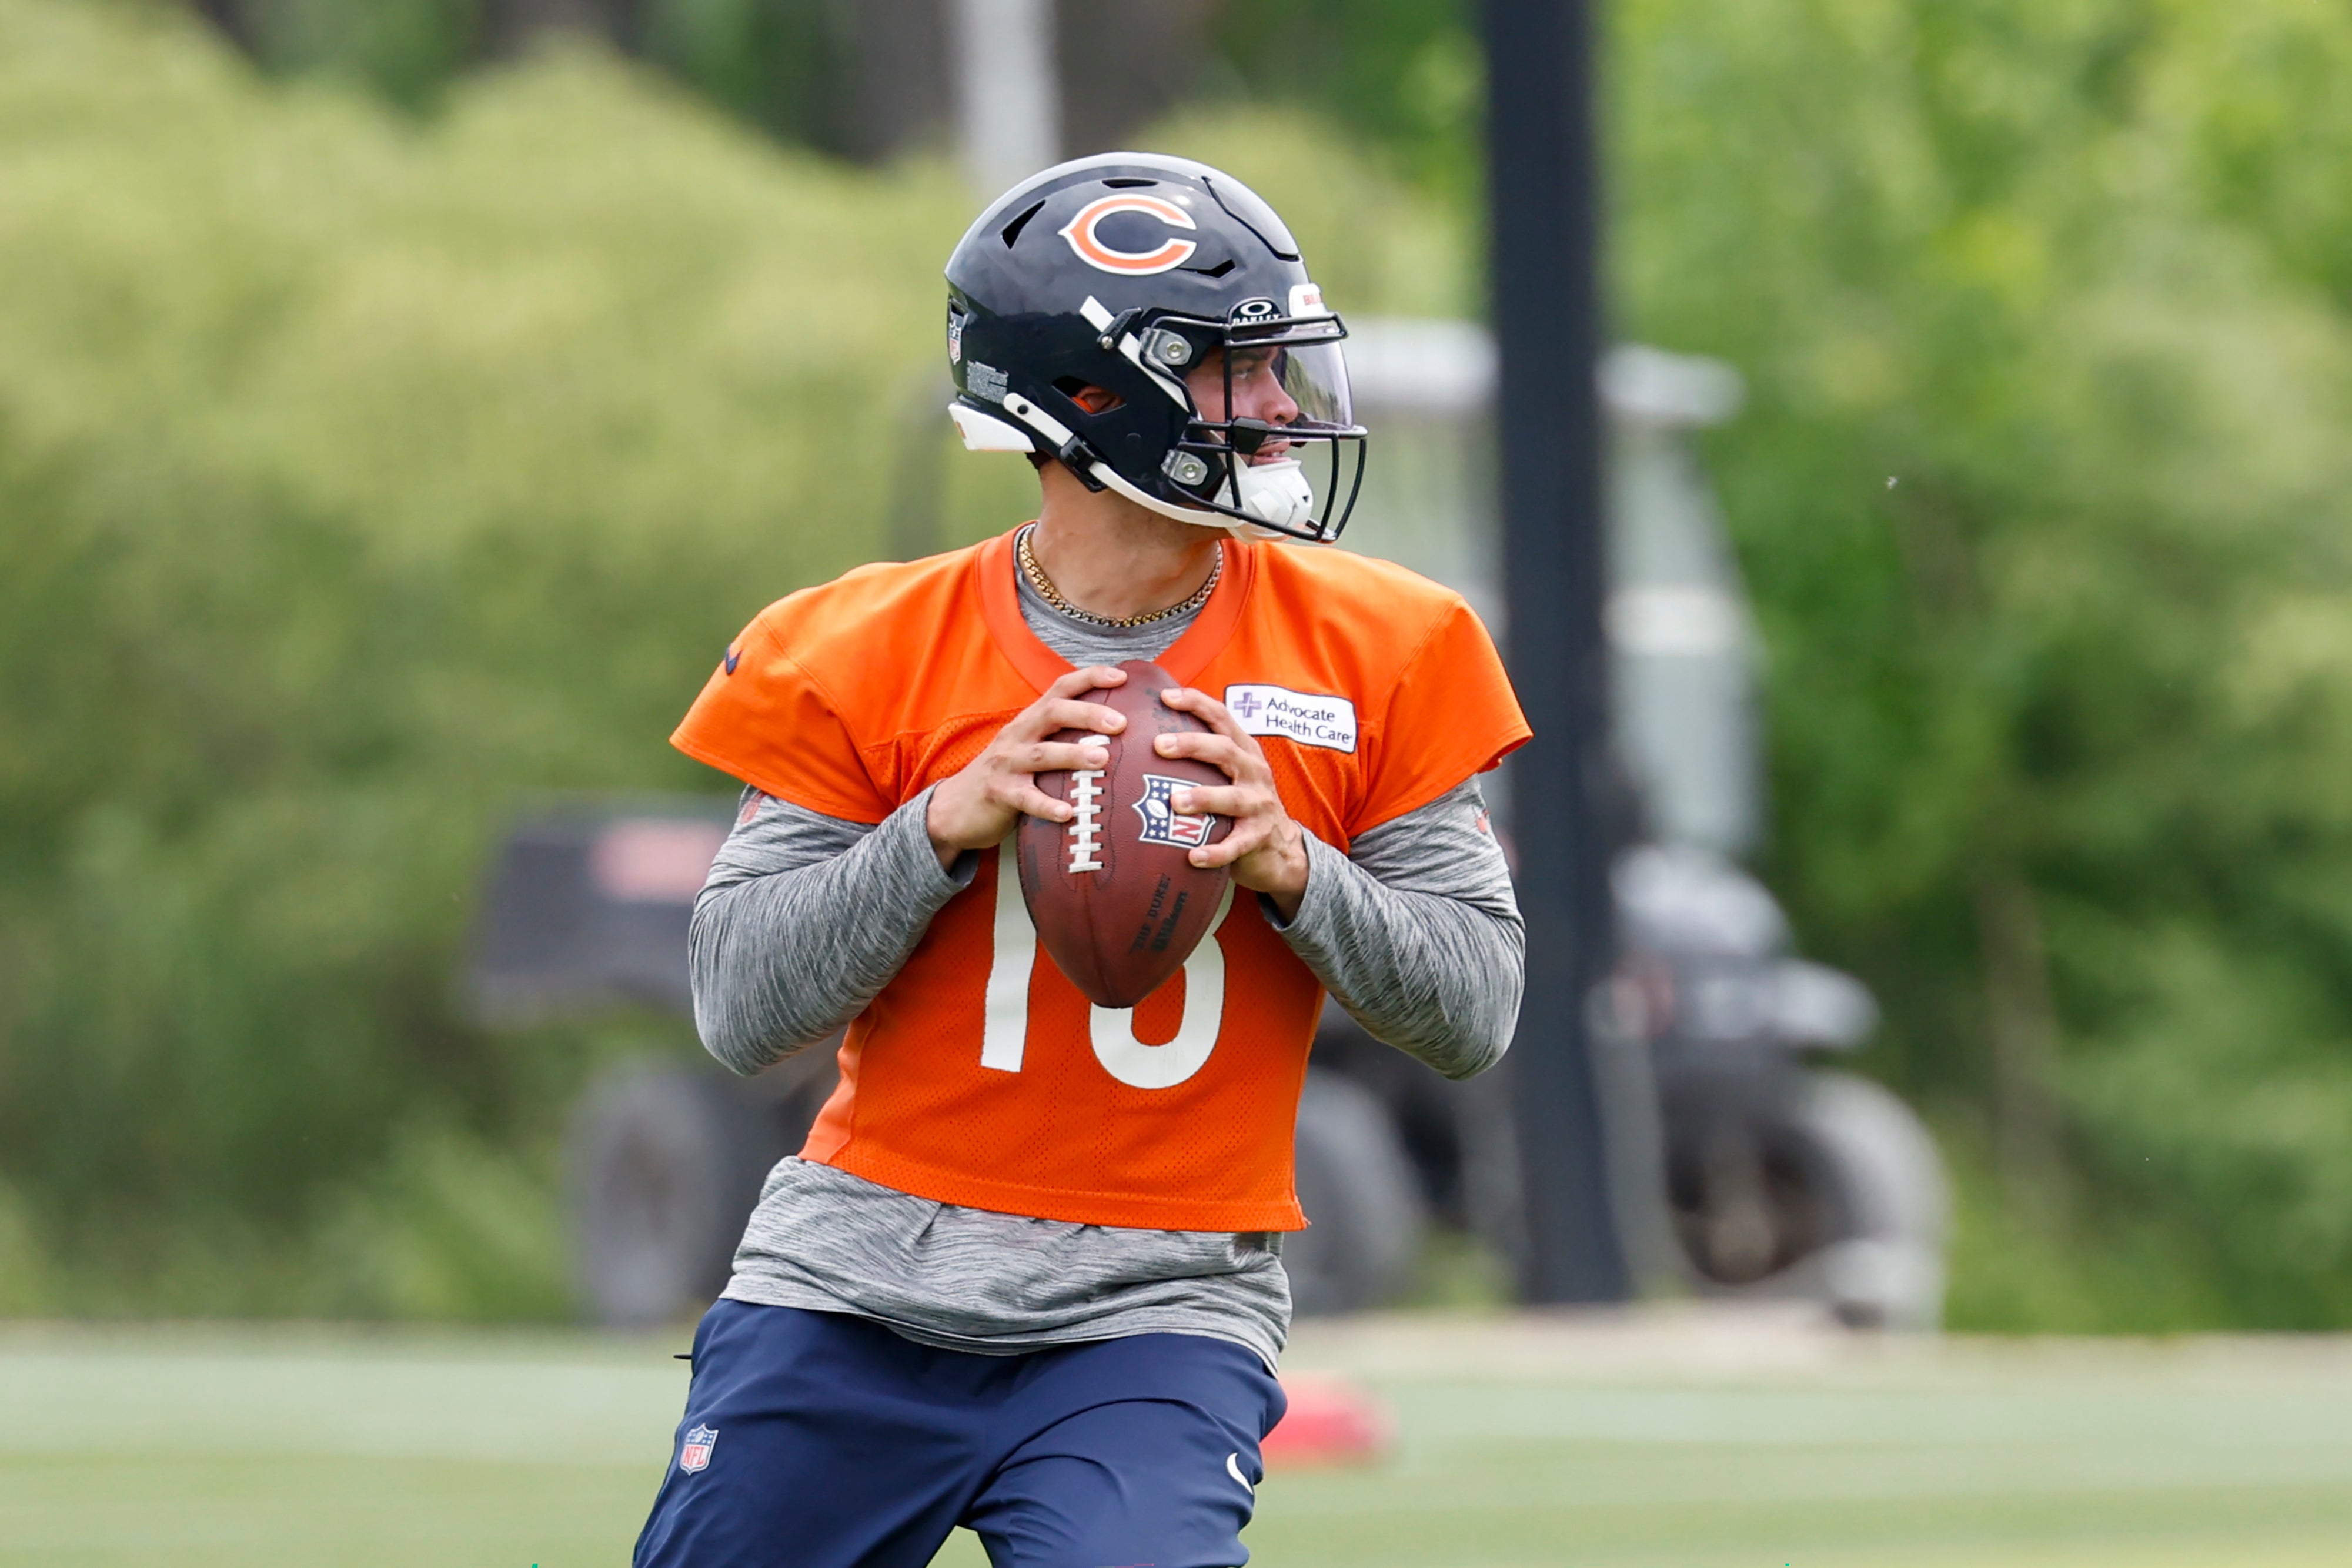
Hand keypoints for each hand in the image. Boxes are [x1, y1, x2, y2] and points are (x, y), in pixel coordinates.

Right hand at [926, 666, 1127, 868]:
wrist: (955, 807)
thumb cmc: (1007, 775)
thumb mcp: (1030, 747)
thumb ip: (1061, 737)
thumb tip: (1116, 735)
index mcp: (1029, 720)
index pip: (1060, 688)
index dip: (1089, 678)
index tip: (1121, 676)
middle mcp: (1018, 735)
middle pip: (1053, 713)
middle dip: (1087, 714)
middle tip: (1120, 723)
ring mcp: (1006, 764)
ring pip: (1041, 754)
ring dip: (1072, 755)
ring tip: (1102, 759)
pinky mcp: (999, 794)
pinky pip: (1025, 799)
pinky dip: (1047, 805)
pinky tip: (1068, 813)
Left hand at [1154, 687, 1308, 918]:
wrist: (1281, 848)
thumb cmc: (1241, 805)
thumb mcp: (1229, 773)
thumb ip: (1201, 757)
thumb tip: (1146, 737)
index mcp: (1244, 751)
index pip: (1222, 718)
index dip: (1196, 703)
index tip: (1165, 696)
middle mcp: (1254, 772)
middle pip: (1225, 751)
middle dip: (1192, 745)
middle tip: (1159, 745)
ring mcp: (1259, 805)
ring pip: (1232, 798)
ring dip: (1204, 797)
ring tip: (1175, 802)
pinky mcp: (1258, 837)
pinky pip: (1237, 845)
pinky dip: (1216, 851)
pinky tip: (1193, 856)